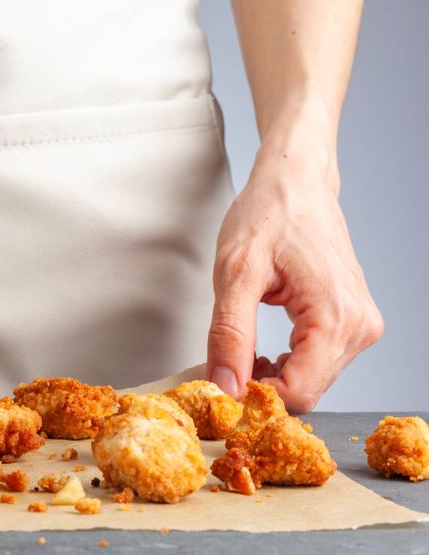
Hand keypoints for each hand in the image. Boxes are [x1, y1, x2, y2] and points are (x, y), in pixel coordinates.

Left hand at [205, 145, 382, 412]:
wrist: (295, 184)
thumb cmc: (269, 215)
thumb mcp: (235, 274)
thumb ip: (230, 334)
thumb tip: (226, 385)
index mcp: (337, 317)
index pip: (300, 392)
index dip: (256, 399)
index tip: (221, 387)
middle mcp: (359, 326)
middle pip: (308, 390)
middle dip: (263, 388)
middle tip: (224, 367)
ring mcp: (361, 325)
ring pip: (313, 380)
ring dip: (274, 376)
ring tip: (242, 351)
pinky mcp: (352, 321)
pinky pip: (318, 363)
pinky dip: (286, 364)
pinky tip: (262, 351)